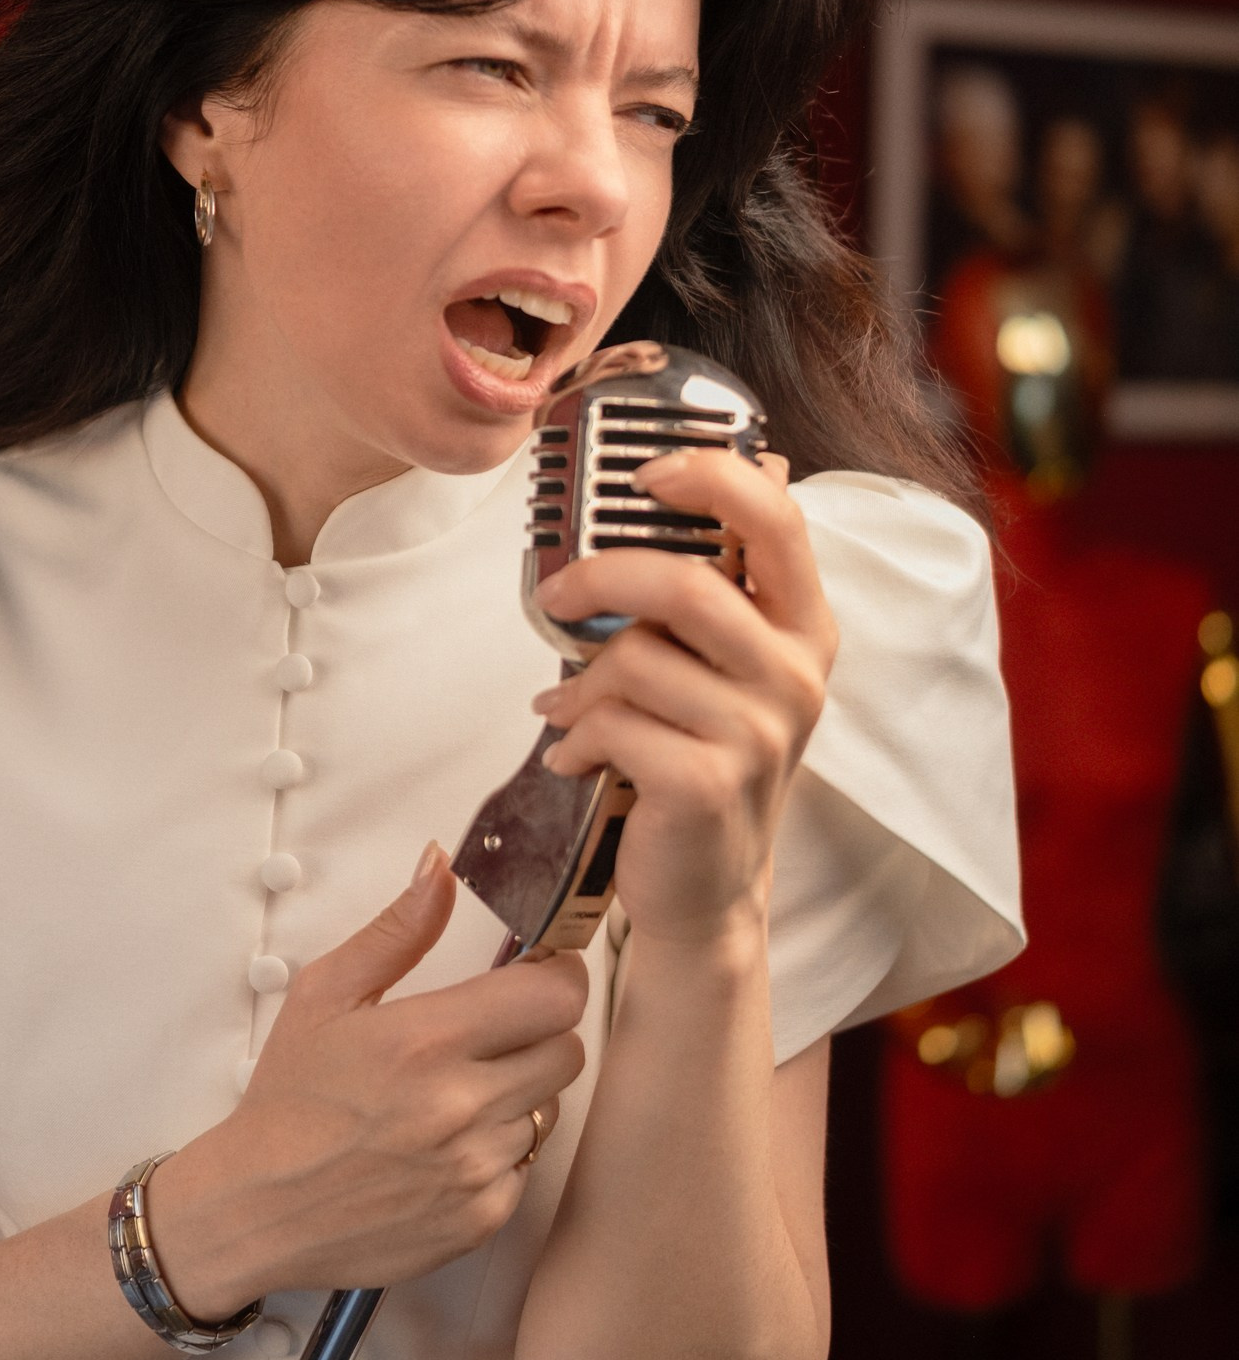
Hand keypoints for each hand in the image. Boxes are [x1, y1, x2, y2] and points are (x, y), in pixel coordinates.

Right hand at [150, 849, 587, 1314]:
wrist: (257, 1208)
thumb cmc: (289, 1098)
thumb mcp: (326, 994)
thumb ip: (398, 929)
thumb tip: (441, 868)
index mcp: (428, 1040)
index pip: (558, 996)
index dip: (557, 976)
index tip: (534, 974)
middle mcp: (464, 1107)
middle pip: (568, 1050)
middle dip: (540, 1031)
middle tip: (493, 1031)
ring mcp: (477, 1169)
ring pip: (548, 1108)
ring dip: (518, 1093)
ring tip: (456, 1092)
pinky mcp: (482, 1220)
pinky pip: (527, 1166)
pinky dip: (500, 1150)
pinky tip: (447, 1145)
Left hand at [527, 449, 836, 951]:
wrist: (706, 884)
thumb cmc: (701, 754)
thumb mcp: (722, 665)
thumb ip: (708, 586)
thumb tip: (663, 481)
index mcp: (803, 627)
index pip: (778, 520)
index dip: (710, 477)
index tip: (643, 474)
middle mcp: (795, 675)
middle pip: (688, 584)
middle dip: (600, 577)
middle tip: (556, 595)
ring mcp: (758, 734)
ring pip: (635, 657)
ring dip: (581, 680)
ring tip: (570, 704)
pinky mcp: (707, 784)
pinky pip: (612, 722)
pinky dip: (574, 734)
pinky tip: (576, 755)